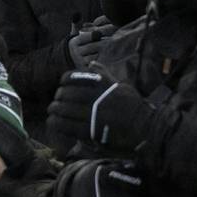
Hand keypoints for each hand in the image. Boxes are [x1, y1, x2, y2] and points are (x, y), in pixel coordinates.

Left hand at [48, 66, 163, 152]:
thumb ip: (104, 75)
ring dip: (55, 110)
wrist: (144, 127)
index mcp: (103, 85)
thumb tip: (91, 64)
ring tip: (52, 111)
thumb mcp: (120, 85)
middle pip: (67, 94)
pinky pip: (68, 126)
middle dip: (58, 97)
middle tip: (55, 101)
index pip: (75, 78)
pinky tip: (53, 123)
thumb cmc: (132, 105)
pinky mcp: (92, 132)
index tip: (62, 84)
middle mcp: (97, 98)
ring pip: (65, 110)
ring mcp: (94, 115)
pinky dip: (57, 123)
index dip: (65, 80)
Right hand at [68, 16, 114, 68]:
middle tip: (113, 40)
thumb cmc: (76, 45)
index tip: (102, 33)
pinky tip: (107, 57)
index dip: (96, 35)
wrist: (68, 61)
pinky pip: (96, 64)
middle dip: (103, 43)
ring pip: (95, 55)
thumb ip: (76, 25)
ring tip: (111, 48)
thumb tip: (77, 14)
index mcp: (74, 42)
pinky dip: (101, 60)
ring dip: (103, 52)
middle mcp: (75, 52)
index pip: (87, 36)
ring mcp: (80, 61)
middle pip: (92, 46)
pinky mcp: (85, 68)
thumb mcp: (74, 35)